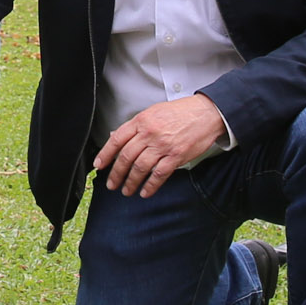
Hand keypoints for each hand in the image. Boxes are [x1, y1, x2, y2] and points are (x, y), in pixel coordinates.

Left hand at [92, 95, 227, 198]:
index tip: (99, 165)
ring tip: (126, 190)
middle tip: (111, 184)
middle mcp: (150, 133)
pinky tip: (145, 192)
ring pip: (140, 168)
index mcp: (142, 120)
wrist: (206, 113)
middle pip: (126, 157)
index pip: (117, 139)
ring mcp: (163, 145)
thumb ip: (135, 126)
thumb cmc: (181, 112)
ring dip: (131, 182)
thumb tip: (116, 137)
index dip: (106, 154)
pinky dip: (150, 186)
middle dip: (116, 173)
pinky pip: (159, 175)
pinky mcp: (176, 156)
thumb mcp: (153, 112)